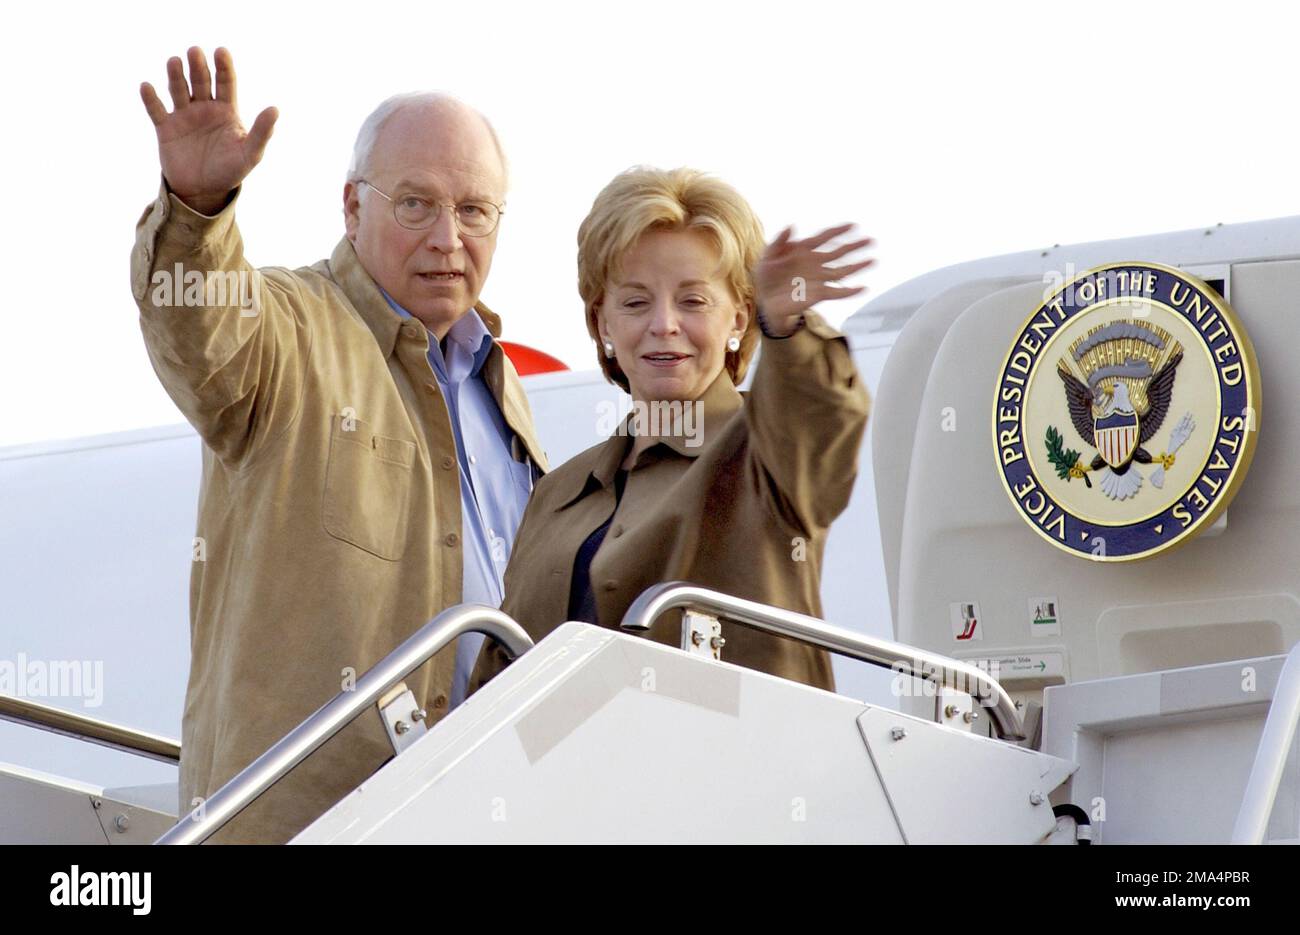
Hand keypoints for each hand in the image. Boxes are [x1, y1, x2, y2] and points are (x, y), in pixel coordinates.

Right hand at [140, 47, 277, 214]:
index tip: (221, 51)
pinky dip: (150, 98)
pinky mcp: (166, 128)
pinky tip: (147, 86)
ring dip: (176, 76)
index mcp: (226, 111)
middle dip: (198, 67)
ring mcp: (184, 116)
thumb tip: (275, 109)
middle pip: (201, 82)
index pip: (226, 83)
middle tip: (194, 51)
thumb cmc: (230, 171)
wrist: (203, 192)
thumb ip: (262, 132)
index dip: (224, 67)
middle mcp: (204, 108)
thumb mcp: (250, 153)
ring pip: (179, 90)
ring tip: (175, 61)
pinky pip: (156, 110)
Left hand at [754, 224, 873, 334]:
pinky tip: (862, 288)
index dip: (838, 231)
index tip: (852, 226)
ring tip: (873, 260)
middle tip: (870, 240)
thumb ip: (778, 242)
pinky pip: (837, 292)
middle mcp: (815, 263)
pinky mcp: (819, 294)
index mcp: (805, 251)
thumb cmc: (766, 276)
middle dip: (854, 246)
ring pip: (842, 271)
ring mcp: (819, 279)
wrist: (766, 300)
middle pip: (839, 252)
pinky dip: (850, 291)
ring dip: (857, 266)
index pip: (825, 238)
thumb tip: (791, 226)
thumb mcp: (767, 256)